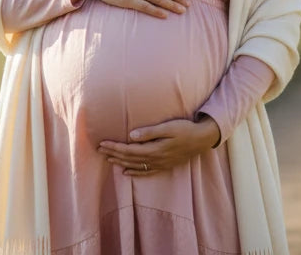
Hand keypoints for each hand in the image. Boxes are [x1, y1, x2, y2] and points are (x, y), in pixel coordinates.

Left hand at [96, 117, 219, 175]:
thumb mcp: (168, 127)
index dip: (114, 147)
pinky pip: (146, 172)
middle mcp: (155, 159)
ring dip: (120, 162)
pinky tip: (126, 172)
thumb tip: (131, 136)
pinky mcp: (164, 165)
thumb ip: (149, 132)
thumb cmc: (185, 129)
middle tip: (99, 150)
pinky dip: (135, 173)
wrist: (201, 140)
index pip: (129, 149)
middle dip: (113, 154)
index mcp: (154, 149)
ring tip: (108, 159)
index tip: (102, 143)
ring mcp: (160, 164)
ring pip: (135, 165)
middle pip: (129, 158)